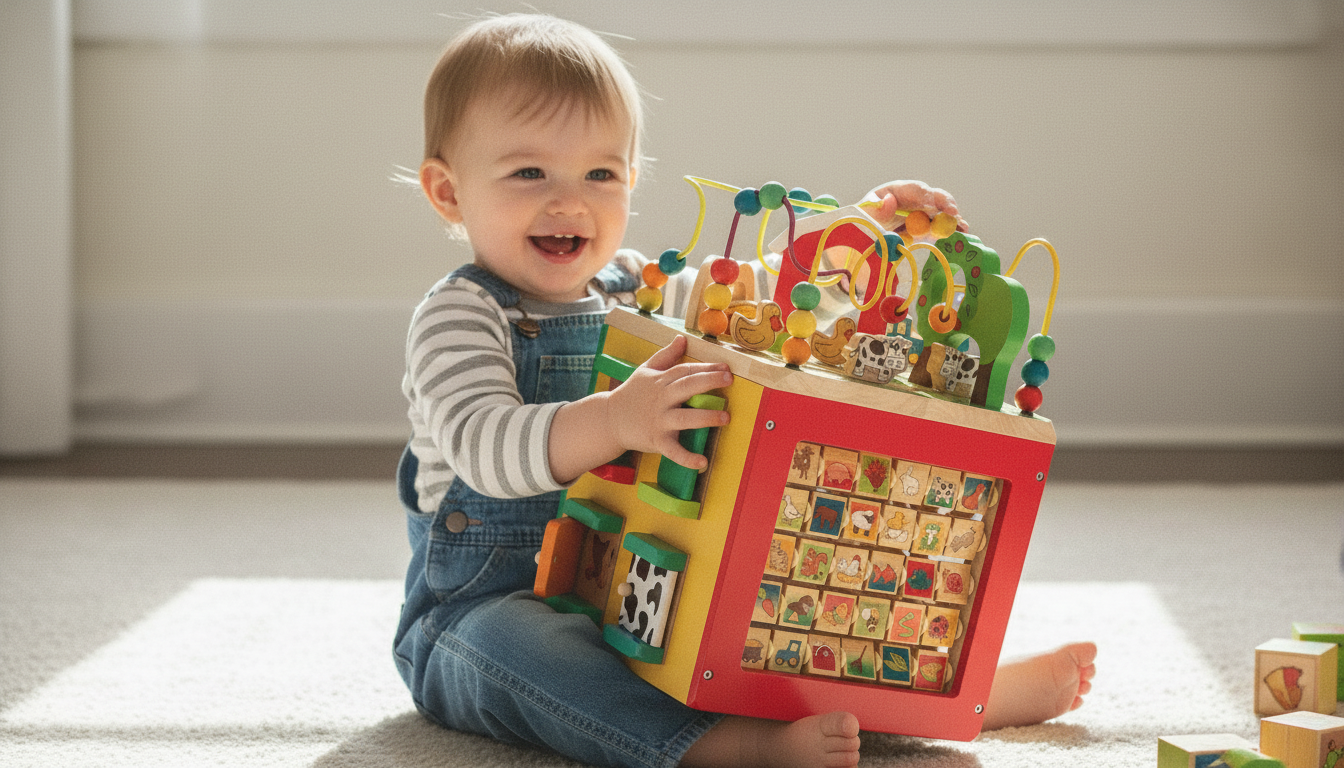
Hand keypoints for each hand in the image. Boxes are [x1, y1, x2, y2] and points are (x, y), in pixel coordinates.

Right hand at [605, 335, 730, 469]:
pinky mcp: (656, 441)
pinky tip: (702, 463)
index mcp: (660, 381)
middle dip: (709, 382)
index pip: (685, 371)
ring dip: (705, 418)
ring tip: (725, 417)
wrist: (609, 419)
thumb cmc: (632, 394)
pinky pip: (673, 451)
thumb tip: (682, 338)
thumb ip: (666, 355)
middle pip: (686, 387)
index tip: (725, 367)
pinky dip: (687, 458)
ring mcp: (659, 420)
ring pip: (684, 418)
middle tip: (729, 380)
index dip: (706, 368)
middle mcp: (661, 399)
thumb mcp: (646, 370)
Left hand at [861, 180, 967, 234]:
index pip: (916, 189)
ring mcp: (924, 212)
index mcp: (899, 190)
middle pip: (935, 197)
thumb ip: (876, 209)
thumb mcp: (865, 213)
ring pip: (942, 211)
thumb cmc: (865, 220)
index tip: (931, 207)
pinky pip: (942, 225)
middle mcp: (915, 199)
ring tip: (962, 227)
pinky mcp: (928, 226)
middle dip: (945, 204)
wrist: (867, 233)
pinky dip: (951, 229)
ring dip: (953, 218)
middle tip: (953, 215)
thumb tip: (890, 201)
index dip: (926, 197)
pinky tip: (961, 234)